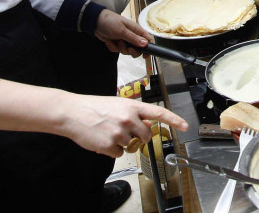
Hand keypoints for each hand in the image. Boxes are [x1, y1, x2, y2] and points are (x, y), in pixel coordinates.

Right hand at [59, 93, 186, 157]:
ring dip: (122, 143)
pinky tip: (103, 139)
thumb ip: (134, 114)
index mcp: (132, 106)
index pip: (158, 113)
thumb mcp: (118, 104)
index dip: (174, 120)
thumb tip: (148, 123)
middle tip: (125, 132)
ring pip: (131, 146)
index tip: (185, 125)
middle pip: (146, 135)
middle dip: (139, 137)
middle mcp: (128, 119)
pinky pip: (118, 154)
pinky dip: (112, 150)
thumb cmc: (94, 107)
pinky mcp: (109, 145)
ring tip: (109, 132)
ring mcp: (119, 133)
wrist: (73, 113)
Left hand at [94, 9, 152, 56]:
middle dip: (131, 51)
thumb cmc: (110, 22)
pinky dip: (113, 47)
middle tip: (127, 48)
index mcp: (136, 30)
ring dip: (120, 48)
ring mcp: (124, 40)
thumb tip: (145, 44)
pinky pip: (117, 50)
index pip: (147, 39)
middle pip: (137, 49)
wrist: (95, 22)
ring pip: (127, 51)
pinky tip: (109, 41)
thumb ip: (133, 38)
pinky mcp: (116, 43)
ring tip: (116, 41)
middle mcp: (131, 35)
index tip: (146, 55)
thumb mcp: (122, 31)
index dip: (149, 47)